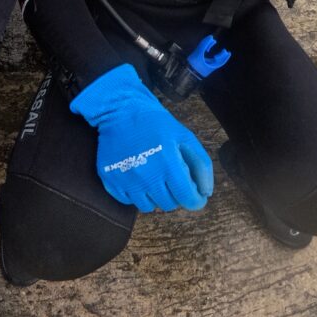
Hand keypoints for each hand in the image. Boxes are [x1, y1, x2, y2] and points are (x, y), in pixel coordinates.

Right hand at [70, 63, 212, 212]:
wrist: (119, 110)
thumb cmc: (155, 122)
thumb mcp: (184, 136)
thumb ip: (201, 164)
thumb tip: (205, 192)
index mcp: (168, 164)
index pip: (188, 199)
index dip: (196, 199)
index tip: (195, 194)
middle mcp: (147, 176)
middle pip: (169, 204)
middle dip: (175, 194)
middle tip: (170, 177)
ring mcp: (127, 180)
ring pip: (148, 206)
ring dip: (154, 195)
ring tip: (153, 176)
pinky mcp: (111, 181)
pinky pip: (128, 201)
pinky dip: (135, 193)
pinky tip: (137, 175)